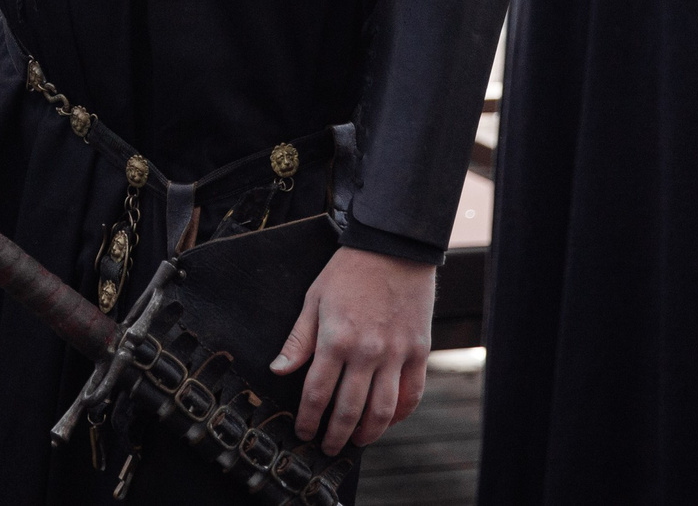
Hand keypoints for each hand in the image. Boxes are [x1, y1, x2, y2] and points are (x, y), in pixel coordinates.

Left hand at [269, 247, 433, 453]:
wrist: (394, 249)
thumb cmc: (349, 272)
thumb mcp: (314, 299)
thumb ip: (298, 339)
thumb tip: (279, 370)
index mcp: (336, 340)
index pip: (317, 393)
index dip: (309, 419)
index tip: (304, 431)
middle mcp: (367, 353)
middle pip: (349, 410)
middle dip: (335, 435)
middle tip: (328, 447)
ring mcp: (396, 354)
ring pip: (382, 410)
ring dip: (368, 433)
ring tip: (357, 441)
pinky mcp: (418, 351)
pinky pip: (412, 394)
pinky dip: (400, 414)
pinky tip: (388, 421)